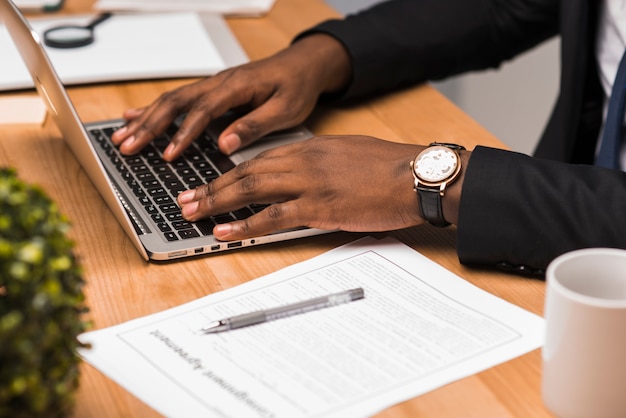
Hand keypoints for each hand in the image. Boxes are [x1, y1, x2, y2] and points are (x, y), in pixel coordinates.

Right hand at [111, 34, 350, 160]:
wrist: (303, 65)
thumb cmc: (297, 86)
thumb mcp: (285, 110)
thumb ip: (255, 125)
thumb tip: (226, 144)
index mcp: (236, 86)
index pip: (202, 111)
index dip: (183, 134)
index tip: (168, 155)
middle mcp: (219, 83)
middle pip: (175, 102)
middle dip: (149, 126)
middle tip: (127, 146)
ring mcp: (213, 85)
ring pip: (172, 99)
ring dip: (146, 119)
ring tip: (122, 136)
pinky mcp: (213, 91)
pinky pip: (180, 99)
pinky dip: (155, 109)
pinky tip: (137, 117)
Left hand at [176, 135, 427, 240]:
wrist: (415, 176)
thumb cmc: (388, 167)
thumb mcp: (348, 154)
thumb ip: (320, 163)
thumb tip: (303, 176)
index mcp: (310, 148)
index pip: (259, 160)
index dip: (230, 173)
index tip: (211, 183)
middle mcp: (302, 161)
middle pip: (245, 173)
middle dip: (211, 187)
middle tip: (187, 198)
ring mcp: (308, 183)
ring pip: (250, 190)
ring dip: (216, 202)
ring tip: (191, 213)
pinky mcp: (318, 207)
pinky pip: (271, 217)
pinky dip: (243, 225)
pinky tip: (224, 231)